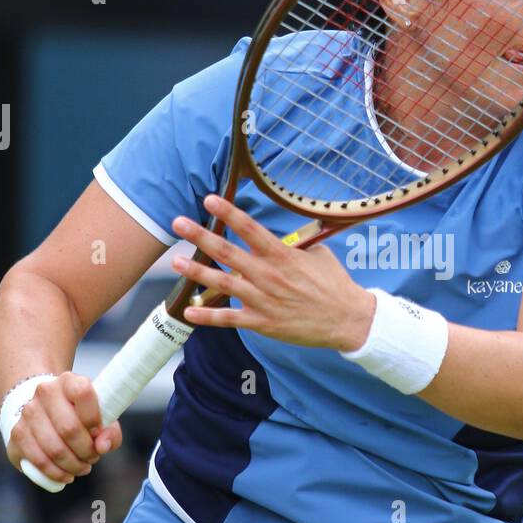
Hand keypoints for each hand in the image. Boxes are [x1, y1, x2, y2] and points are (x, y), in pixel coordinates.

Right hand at [6, 373, 122, 485]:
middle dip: (86, 450)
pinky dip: (56, 473)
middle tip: (93, 457)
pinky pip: (39, 461)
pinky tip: (67, 474)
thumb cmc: (79, 415)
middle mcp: (45, 392)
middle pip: (69, 428)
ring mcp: (28, 412)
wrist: (45, 410)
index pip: (83, 393)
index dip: (94, 418)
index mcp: (69, 381)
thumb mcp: (101, 417)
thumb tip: (102, 446)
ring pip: (54, 449)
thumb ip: (110, 431)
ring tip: (82, 467)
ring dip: (73, 465)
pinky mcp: (17, 434)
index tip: (98, 432)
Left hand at [171, 195, 375, 350]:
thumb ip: (293, 245)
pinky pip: (229, 319)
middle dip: (200, 236)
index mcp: (282, 255)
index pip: (250, 228)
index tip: (209, 200)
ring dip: (196, 271)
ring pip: (222, 283)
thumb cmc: (333, 284)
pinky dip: (207, 316)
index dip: (228, 213)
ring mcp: (263, 300)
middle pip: (227, 252)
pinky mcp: (262, 323)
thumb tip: (279, 235)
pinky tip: (187, 312)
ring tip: (176, 262)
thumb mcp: (317, 255)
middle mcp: (268, 275)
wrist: (347, 319)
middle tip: (178, 223)